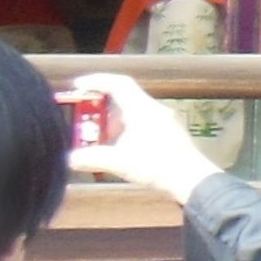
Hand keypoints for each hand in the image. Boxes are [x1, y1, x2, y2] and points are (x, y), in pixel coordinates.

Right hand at [65, 74, 216, 204]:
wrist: (191, 179)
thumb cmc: (156, 165)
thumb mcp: (119, 161)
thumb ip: (92, 158)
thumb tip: (68, 159)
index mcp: (142, 108)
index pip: (118, 84)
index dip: (96, 81)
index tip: (77, 85)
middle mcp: (155, 110)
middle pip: (124, 100)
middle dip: (101, 110)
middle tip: (84, 123)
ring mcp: (165, 122)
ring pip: (133, 115)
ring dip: (113, 125)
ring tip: (99, 142)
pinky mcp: (170, 135)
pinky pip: (143, 125)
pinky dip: (126, 133)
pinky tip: (120, 151)